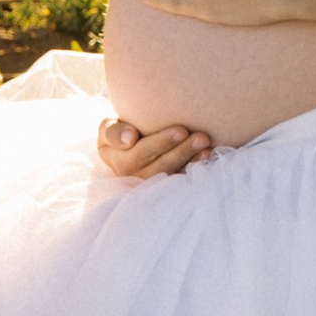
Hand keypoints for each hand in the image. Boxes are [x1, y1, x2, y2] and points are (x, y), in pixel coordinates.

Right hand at [96, 115, 213, 180]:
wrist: (127, 144)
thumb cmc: (119, 132)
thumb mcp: (108, 128)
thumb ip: (113, 132)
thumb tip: (130, 139)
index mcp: (119, 162)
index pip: (141, 152)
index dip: (161, 142)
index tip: (181, 130)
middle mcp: (135, 177)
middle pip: (160, 166)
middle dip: (182, 150)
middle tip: (201, 136)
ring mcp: (151, 184)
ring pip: (173, 174)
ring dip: (191, 160)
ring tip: (206, 144)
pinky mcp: (165, 186)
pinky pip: (181, 179)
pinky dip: (195, 167)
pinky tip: (208, 155)